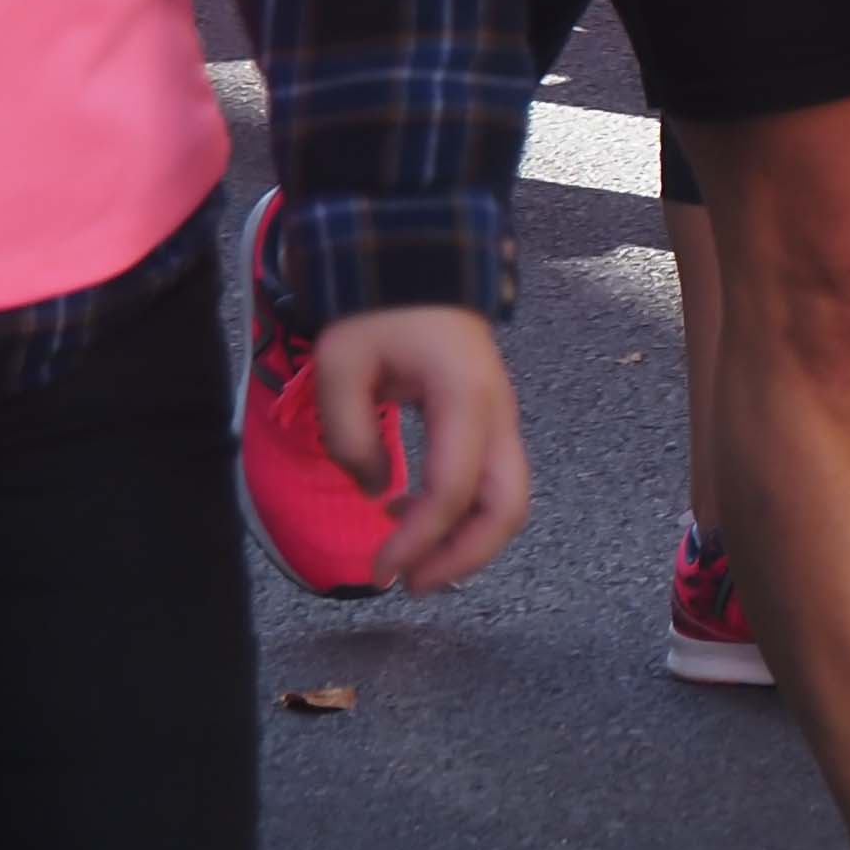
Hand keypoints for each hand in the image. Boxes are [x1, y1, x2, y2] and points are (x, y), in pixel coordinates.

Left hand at [315, 304, 528, 591]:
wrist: (419, 266)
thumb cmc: (379, 311)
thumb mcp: (341, 362)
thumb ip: (350, 433)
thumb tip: (375, 491)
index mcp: (465, 398)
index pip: (452, 490)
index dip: (418, 541)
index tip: (377, 571)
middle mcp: (498, 415)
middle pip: (508, 507)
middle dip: (464, 558)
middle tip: (410, 583)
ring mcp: (501, 420)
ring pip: (507, 502)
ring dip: (465, 542)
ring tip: (406, 558)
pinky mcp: (490, 424)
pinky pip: (490, 483)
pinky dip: (461, 515)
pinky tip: (407, 511)